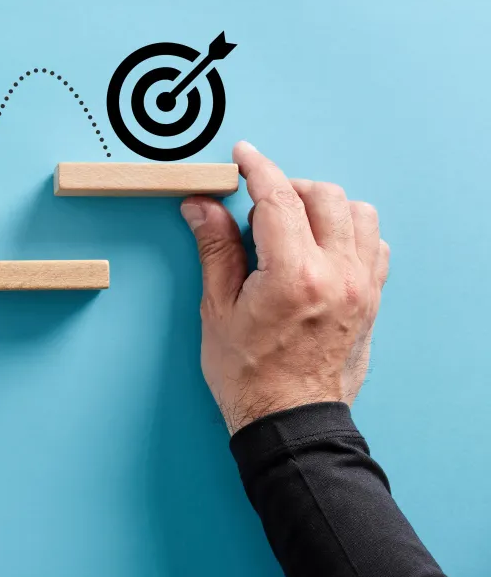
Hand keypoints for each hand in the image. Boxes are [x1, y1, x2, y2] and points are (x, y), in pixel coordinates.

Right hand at [180, 142, 390, 434]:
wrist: (290, 421)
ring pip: (358, 213)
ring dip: (324, 206)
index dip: (257, 169)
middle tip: (257, 205)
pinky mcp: (372, 299)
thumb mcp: (218, 310)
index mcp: (293, 276)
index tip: (244, 155)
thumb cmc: (249, 376)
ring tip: (292, 226)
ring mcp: (362, 286)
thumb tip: (202, 206)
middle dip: (288, 187)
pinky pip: (374, 244)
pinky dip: (349, 232)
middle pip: (324, 195)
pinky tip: (319, 248)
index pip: (278, 198)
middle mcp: (337, 274)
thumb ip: (216, 249)